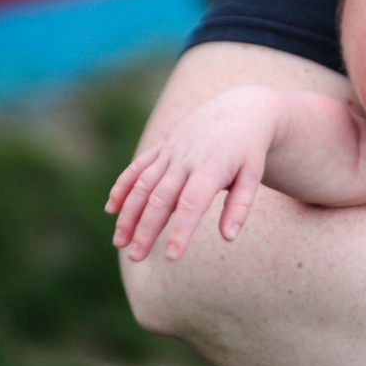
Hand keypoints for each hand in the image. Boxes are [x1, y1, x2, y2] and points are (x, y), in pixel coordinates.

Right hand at [107, 85, 277, 260]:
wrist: (240, 109)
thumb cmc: (249, 150)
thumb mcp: (253, 175)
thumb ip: (240, 207)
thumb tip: (228, 237)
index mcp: (211, 167)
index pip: (192, 204)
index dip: (180, 230)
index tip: (172, 256)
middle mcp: (186, 158)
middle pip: (161, 198)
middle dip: (146, 228)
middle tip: (136, 256)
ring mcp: (170, 150)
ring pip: (142, 184)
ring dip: (128, 213)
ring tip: (120, 242)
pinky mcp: (162, 146)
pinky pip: (137, 167)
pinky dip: (122, 187)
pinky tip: (111, 209)